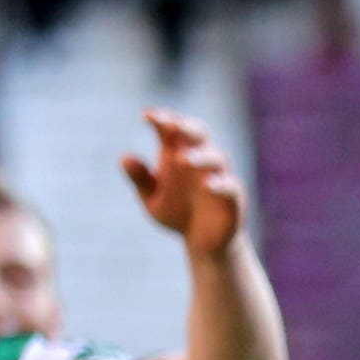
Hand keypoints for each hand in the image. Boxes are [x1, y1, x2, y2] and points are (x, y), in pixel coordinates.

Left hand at [123, 109, 252, 258]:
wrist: (204, 243)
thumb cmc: (177, 213)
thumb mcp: (152, 198)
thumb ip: (140, 178)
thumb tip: (125, 158)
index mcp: (177, 153)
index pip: (171, 129)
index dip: (162, 119)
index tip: (147, 116)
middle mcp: (200, 159)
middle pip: (198, 133)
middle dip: (187, 127)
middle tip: (174, 125)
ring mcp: (219, 175)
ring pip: (215, 157)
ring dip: (200, 157)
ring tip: (183, 160)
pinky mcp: (233, 197)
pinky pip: (229, 186)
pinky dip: (220, 184)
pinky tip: (207, 186)